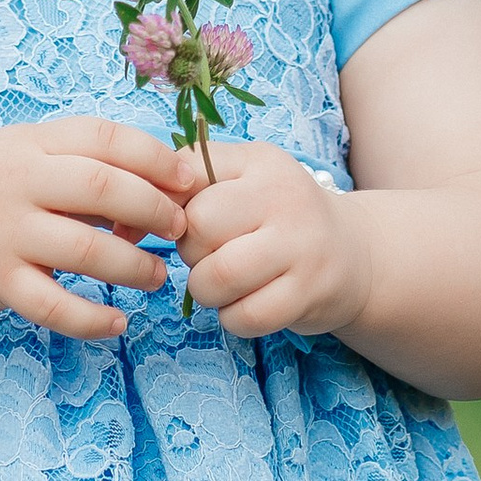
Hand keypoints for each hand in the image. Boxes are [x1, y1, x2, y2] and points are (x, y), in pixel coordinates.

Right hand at [0, 118, 192, 341]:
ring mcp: (4, 233)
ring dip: (133, 266)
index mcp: (32, 142)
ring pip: (85, 250)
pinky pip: (52, 306)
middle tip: (180, 231)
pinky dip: (91, 318)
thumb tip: (166, 187)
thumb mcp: (27, 156)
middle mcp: (18, 181)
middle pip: (102, 188)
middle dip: (155, 209)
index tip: (191, 181)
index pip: (105, 137)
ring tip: (156, 277)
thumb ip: (85, 165)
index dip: (157, 157)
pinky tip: (117, 323)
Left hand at [177, 142, 370, 340]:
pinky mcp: (309, 292)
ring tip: (226, 284)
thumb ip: (191, 184)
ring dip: (207, 291)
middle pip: (198, 227)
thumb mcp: (245, 181)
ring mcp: (301, 245)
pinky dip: (234, 318)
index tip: (181, 223)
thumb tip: (127, 217)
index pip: (188, 173)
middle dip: (191, 252)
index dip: (169, 205)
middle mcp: (284, 196)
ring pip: (217, 277)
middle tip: (211, 256)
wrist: (354, 253)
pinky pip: (243, 316)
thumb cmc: (278, 218)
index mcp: (260, 162)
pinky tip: (249, 304)